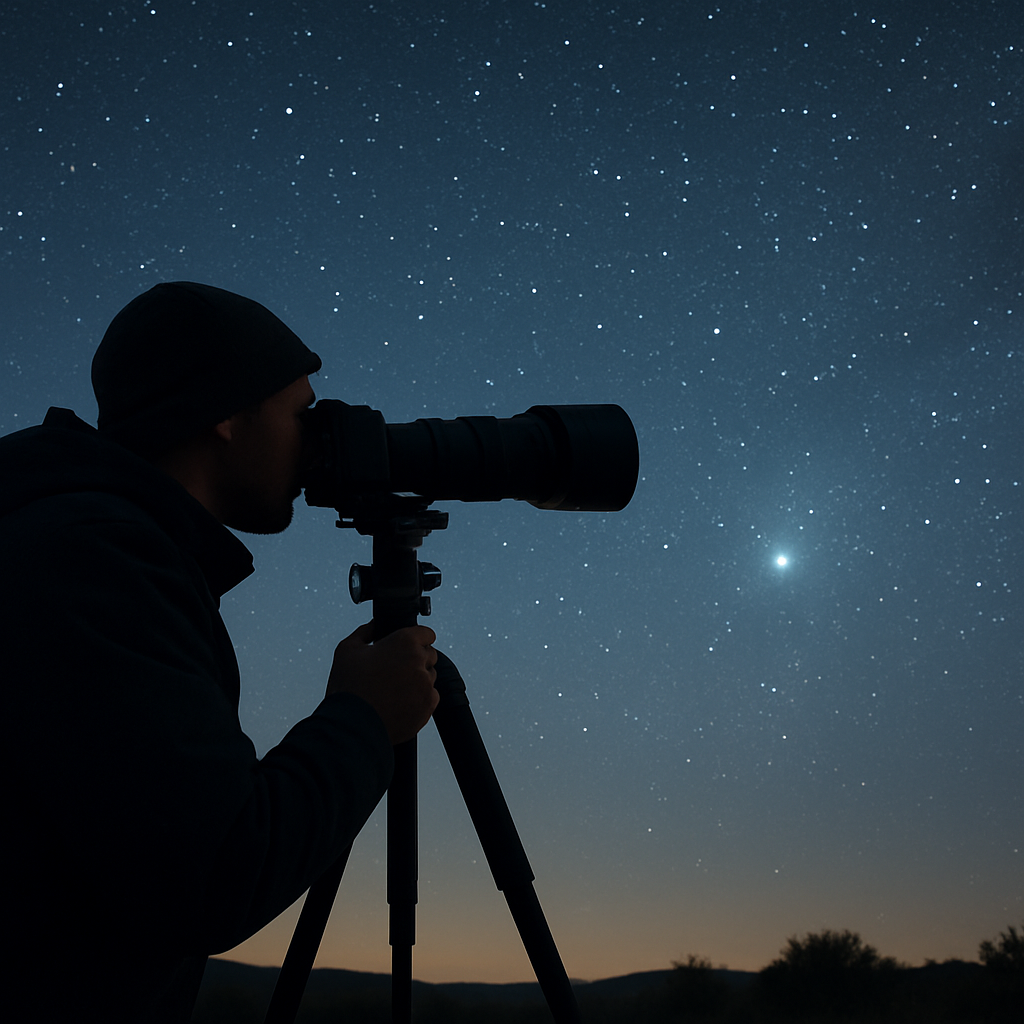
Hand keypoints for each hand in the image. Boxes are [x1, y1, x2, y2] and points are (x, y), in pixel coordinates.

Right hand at [327, 622, 438, 744]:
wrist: (351, 726)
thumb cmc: (347, 686)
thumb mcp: (347, 650)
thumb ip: (365, 631)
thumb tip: (374, 624)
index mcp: (404, 642)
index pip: (426, 633)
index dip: (416, 639)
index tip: (407, 647)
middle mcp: (420, 661)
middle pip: (429, 655)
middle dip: (415, 659)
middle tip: (394, 670)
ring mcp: (426, 685)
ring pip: (430, 677)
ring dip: (418, 679)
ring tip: (394, 689)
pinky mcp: (428, 706)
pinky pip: (431, 697)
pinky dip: (419, 699)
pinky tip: (400, 702)